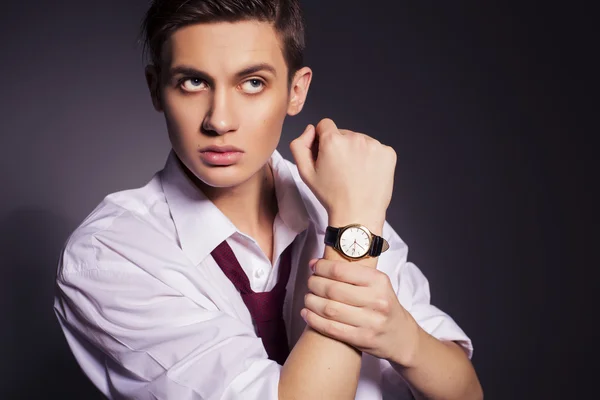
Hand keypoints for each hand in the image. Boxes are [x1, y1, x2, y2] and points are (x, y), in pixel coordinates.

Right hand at [290, 119, 396, 227]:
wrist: (357, 215)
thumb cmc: (331, 196)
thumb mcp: (304, 172)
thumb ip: (299, 145)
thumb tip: (310, 130)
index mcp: (333, 140)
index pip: (325, 124)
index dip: (322, 140)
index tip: (326, 155)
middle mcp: (355, 138)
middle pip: (344, 133)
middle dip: (340, 147)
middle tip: (340, 170)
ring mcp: (374, 145)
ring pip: (360, 141)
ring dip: (356, 152)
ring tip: (354, 174)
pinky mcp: (388, 153)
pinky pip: (376, 149)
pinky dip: (372, 158)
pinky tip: (367, 174)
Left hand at [301, 258, 420, 365]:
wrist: (401, 335)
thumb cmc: (383, 305)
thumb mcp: (378, 283)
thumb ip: (353, 273)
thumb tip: (318, 262)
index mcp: (379, 281)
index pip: (341, 271)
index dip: (322, 267)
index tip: (314, 265)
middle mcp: (377, 301)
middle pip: (333, 290)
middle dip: (314, 284)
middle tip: (310, 282)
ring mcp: (371, 322)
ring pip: (329, 309)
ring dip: (311, 302)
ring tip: (308, 297)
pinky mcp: (362, 339)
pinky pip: (331, 328)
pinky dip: (314, 320)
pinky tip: (306, 313)